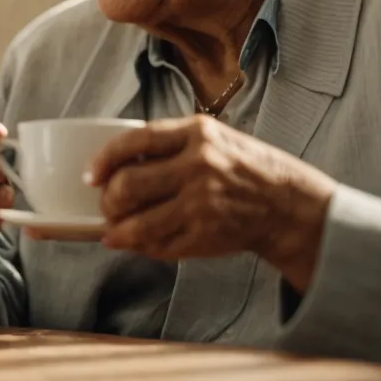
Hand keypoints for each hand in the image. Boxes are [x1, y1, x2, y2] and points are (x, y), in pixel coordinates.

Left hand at [86, 116, 336, 292]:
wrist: (289, 205)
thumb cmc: (246, 168)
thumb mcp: (215, 138)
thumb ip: (172, 144)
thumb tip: (119, 163)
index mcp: (198, 134)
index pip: (134, 141)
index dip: (104, 160)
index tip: (91, 174)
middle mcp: (199, 166)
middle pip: (128, 185)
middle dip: (108, 200)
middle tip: (106, 205)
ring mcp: (202, 203)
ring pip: (138, 223)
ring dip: (118, 230)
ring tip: (115, 229)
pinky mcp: (206, 235)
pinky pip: (159, 245)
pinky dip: (141, 246)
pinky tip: (139, 242)